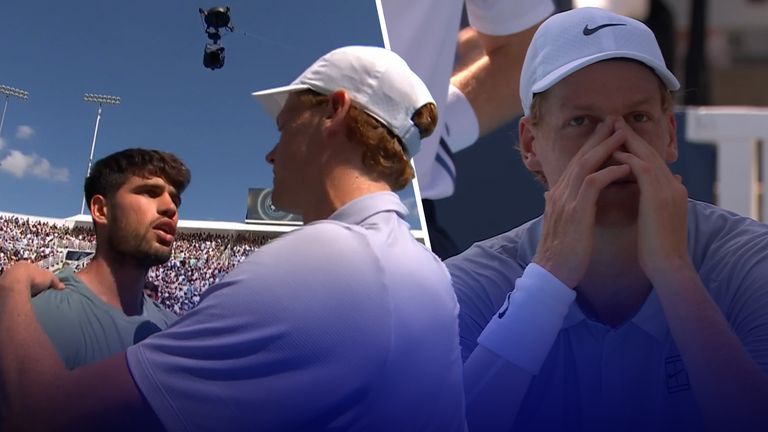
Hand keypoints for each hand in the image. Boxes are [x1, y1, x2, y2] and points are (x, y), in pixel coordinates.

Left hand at [0, 261, 64, 296]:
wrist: (15, 285)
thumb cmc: (31, 277)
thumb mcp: (49, 277)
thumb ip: (56, 281)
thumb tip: (62, 286)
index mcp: (25, 265)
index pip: (32, 270)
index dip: (38, 277)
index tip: (42, 283)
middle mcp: (15, 271)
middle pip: (24, 277)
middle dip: (30, 284)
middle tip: (37, 291)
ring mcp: (8, 279)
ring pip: (17, 285)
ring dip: (23, 290)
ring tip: (31, 298)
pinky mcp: (5, 289)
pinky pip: (13, 292)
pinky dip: (17, 296)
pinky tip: (23, 300)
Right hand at [534, 117, 630, 287]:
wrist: (552, 272)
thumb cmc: (562, 253)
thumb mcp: (559, 223)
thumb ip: (560, 206)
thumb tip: (555, 194)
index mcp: (557, 195)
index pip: (576, 163)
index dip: (591, 146)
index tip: (605, 132)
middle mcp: (559, 192)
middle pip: (581, 156)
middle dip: (598, 137)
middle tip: (614, 120)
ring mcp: (566, 200)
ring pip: (586, 164)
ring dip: (606, 147)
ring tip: (622, 134)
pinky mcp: (576, 211)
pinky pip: (593, 183)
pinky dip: (609, 172)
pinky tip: (624, 166)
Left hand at [611, 118, 690, 277]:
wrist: (668, 266)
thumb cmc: (657, 248)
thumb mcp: (656, 219)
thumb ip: (653, 201)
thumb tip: (648, 191)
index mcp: (672, 189)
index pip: (652, 160)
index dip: (635, 146)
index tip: (618, 134)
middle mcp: (673, 185)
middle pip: (651, 152)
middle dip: (631, 136)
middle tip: (614, 120)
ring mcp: (668, 189)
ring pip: (647, 156)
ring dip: (628, 141)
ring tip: (611, 128)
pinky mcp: (659, 197)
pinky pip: (643, 170)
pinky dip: (628, 159)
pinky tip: (613, 153)